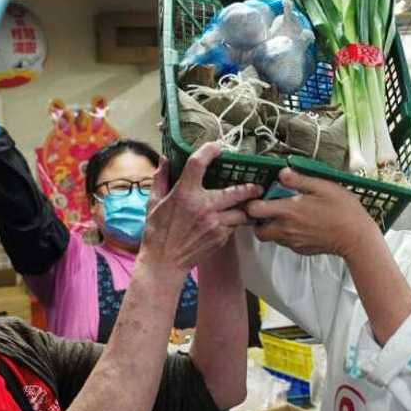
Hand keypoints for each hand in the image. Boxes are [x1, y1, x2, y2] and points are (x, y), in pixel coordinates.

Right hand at [138, 143, 260, 277]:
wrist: (164, 262)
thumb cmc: (157, 232)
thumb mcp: (154, 203)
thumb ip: (161, 178)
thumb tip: (165, 159)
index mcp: (184, 194)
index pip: (198, 164)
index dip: (209, 151)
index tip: (216, 148)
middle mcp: (202, 206)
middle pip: (236, 191)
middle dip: (249, 188)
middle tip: (256, 186)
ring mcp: (214, 223)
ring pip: (241, 211)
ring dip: (244, 208)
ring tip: (248, 205)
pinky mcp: (220, 237)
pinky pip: (235, 226)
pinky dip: (234, 222)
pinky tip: (232, 221)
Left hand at [246, 168, 378, 258]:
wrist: (356, 237)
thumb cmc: (343, 211)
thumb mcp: (323, 186)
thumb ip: (299, 180)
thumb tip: (283, 173)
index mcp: (288, 211)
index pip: (254, 210)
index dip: (253, 202)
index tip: (261, 196)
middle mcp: (286, 229)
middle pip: (257, 230)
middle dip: (259, 220)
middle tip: (270, 209)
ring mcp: (293, 241)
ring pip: (271, 237)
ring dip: (273, 227)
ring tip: (288, 216)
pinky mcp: (301, 249)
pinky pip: (286, 243)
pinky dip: (287, 235)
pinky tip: (301, 226)